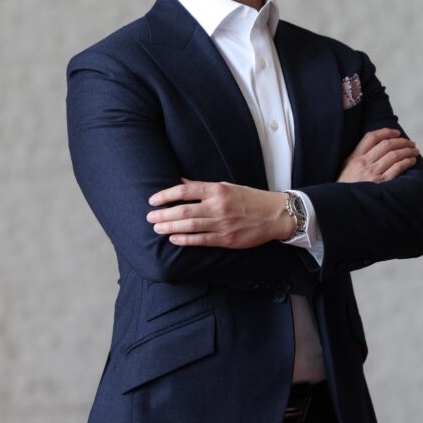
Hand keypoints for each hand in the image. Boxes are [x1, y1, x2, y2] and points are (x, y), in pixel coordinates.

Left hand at [147, 178, 292, 247]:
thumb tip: (179, 182)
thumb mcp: (226, 186)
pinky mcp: (227, 239)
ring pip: (190, 226)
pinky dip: (186, 240)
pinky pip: (202, 240)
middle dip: (163, 214)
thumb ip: (201, 186)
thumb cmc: (248, 198)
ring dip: (170, 227)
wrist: (273, 215)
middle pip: (183, 210)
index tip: (153, 200)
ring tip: (157, 227)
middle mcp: (218, 206)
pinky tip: (174, 239)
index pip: (185, 191)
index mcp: (217, 190)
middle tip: (149, 217)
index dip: (166, 195)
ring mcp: (222, 223)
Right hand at [338, 128, 419, 183]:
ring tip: (415, 151)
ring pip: (394, 155)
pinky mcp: (381, 183)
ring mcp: (373, 173)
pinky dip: (407, 162)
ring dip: (407, 151)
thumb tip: (376, 146)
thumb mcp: (346, 168)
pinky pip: (397, 168)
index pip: (371, 137)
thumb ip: (358, 156)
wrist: (344, 204)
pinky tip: (412, 161)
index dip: (386, 132)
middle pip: (386, 145)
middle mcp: (364, 163)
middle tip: (410, 143)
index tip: (396, 132)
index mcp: (355, 157)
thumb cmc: (346, 186)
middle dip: (401, 141)